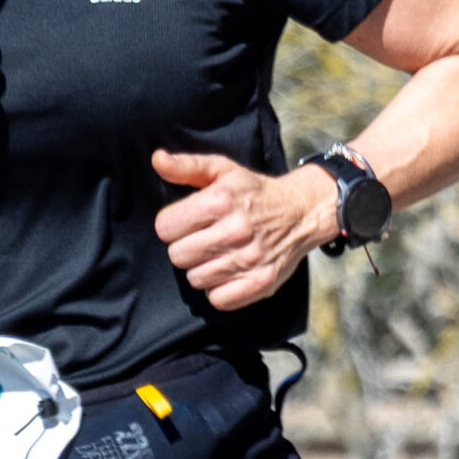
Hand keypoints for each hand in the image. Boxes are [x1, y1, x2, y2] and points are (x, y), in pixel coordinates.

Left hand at [152, 150, 337, 310]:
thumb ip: (186, 166)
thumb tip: (157, 159)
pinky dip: (220, 290)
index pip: (165, 228)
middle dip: (186, 247)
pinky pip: (218, 300)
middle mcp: (235, 230)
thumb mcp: (221, 170)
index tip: (188, 222)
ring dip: (203, 269)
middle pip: (178, 256)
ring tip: (219, 254)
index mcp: (220, 200)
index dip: (172, 225)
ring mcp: (250, 259)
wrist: (301, 212)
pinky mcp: (261, 283)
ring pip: (195, 279)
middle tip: (204, 239)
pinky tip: (229, 272)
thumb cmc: (254, 192)